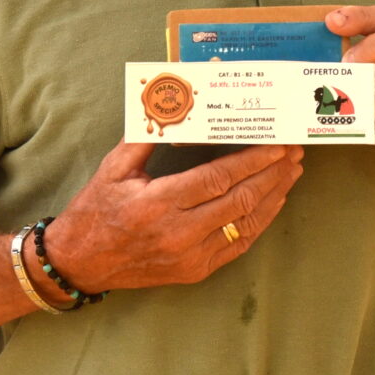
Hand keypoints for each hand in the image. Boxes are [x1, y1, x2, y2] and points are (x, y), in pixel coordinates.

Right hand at [43, 140, 304, 292]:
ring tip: (292, 172)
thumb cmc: (96, 210)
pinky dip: (260, 222)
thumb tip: (173, 104)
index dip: (253, 161)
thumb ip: (146, 136)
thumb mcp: (114, 168)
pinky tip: (274, 202)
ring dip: (274, 196)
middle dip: (272, 173)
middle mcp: (178, 233)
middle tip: (294, 152)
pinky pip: (238, 245)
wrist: (80, 263)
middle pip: (240, 199)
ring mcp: (190, 256)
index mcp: (158, 203)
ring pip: (246, 224)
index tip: (277, 144)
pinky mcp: (196, 271)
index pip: (218, 178)